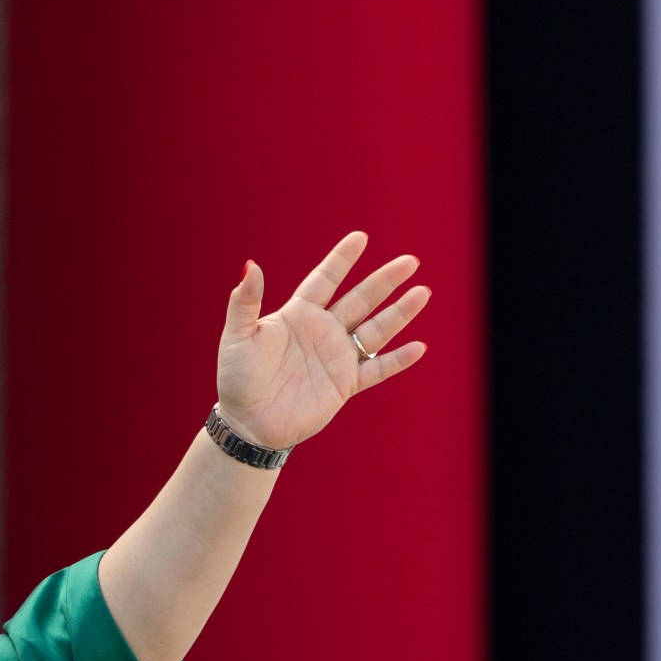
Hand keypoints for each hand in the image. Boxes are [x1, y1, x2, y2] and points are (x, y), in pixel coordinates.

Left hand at [215, 231, 430, 450]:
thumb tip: (251, 265)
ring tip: (423, 292)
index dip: (342, 259)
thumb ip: (245, 302)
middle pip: (361, 299)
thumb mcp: (237, 336)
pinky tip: (419, 348)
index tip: (361, 237)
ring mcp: (336, 357)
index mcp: (298, 315)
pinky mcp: (344, 384)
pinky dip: (397, 360)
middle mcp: (322, 331)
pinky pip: (376, 369)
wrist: (248, 422)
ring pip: (375, 330)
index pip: (325, 279)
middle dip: (385, 280)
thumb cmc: (237, 377)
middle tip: (410, 261)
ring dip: (400, 313)